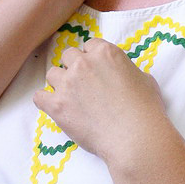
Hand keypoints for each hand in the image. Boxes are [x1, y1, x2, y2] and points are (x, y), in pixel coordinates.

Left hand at [34, 39, 168, 162]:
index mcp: (105, 53)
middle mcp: (83, 63)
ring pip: (52, 74)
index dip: (92, 59)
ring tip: (72, 99)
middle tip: (84, 86)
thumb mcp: (144, 79)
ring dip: (60, 84)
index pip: (89, 45)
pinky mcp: (57, 105)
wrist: (135, 138)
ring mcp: (68, 84)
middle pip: (68, 56)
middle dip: (75, 68)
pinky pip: (39, 97)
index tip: (96, 72)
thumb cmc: (145, 110)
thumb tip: (121, 75)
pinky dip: (46, 102)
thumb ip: (126, 70)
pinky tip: (57, 109)